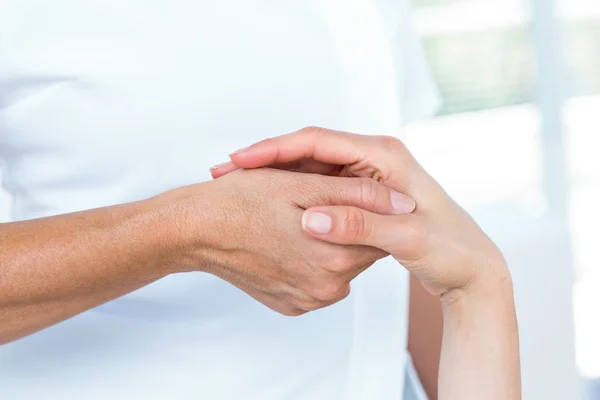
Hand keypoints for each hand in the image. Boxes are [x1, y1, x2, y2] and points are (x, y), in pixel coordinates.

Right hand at [173, 167, 414, 315]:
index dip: (364, 201)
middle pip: (360, 247)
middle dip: (346, 219)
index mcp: (336, 257)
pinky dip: (312, 258)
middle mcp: (328, 288)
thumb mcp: (302, 185)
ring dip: (329, 238)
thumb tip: (402, 203)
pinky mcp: (294, 304)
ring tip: (296, 218)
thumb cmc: (242, 201)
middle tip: (312, 199)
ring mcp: (310, 300)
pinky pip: (319, 278)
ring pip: (340, 262)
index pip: (378, 227)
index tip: (344, 188)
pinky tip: (288, 240)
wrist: (194, 231)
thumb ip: (358, 196)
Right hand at [212, 127, 508, 298]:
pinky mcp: (359, 214)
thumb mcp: (408, 237)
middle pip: (309, 160)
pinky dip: (295, 212)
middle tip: (229, 171)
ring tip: (243, 187)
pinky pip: (319, 208)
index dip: (275, 150)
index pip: (316, 142)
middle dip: (269, 167)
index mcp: (384, 157)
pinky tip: (272, 218)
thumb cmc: (452, 246)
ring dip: (277, 189)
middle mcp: (373, 168)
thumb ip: (360, 225)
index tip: (240, 159)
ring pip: (311, 185)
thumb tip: (315, 221)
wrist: (472, 270)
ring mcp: (363, 191)